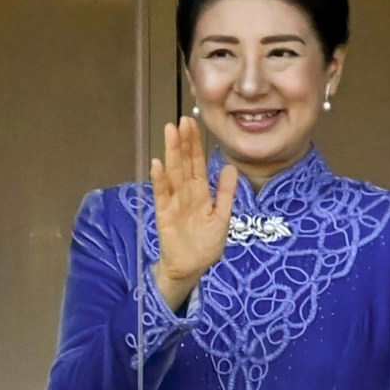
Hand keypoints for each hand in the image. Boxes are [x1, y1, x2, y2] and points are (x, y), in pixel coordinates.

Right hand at [150, 117, 238, 313]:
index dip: (195, 144)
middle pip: (184, 163)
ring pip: (173, 173)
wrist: (190, 268)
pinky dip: (159, 180)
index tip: (191, 124)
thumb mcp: (223, 217)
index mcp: (201, 192)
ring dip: (171, 153)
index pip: (197, 163)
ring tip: (169, 133)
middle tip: (180, 120)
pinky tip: (158, 165)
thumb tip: (231, 168)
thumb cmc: (206, 244)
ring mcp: (173, 202)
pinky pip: (161, 194)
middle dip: (182, 142)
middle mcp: (186, 193)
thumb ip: (225, 193)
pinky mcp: (164, 215)